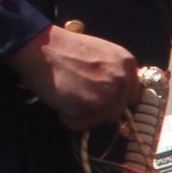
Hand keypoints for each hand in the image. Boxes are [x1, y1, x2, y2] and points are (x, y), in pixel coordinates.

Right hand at [6, 25, 142, 129]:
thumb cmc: (64, 49)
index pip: (131, 96)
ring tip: (68, 94)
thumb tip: (118, 96)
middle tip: (77, 94)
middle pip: (117, 112)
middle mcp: (122, 79)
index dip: (113, 100)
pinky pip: (81, 125)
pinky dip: (68, 117)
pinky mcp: (91, 106)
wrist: (40, 47)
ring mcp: (108, 94)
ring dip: (83, 113)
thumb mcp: (101, 54)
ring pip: (100, 120)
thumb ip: (113, 73)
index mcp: (127, 64)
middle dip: (97, 109)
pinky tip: (60, 99)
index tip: (98, 96)